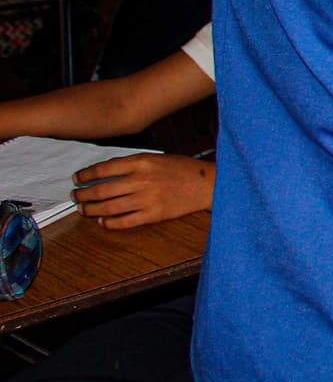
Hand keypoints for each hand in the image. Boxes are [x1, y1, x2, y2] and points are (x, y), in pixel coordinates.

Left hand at [72, 153, 213, 228]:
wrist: (207, 183)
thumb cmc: (182, 169)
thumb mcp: (156, 158)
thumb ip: (132, 164)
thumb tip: (104, 174)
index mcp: (141, 162)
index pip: (103, 169)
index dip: (86, 175)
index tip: (77, 179)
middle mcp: (141, 180)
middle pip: (102, 190)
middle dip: (84, 195)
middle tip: (76, 197)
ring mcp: (147, 199)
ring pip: (109, 207)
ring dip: (92, 210)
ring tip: (84, 210)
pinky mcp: (154, 214)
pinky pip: (125, 221)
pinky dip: (110, 223)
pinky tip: (103, 222)